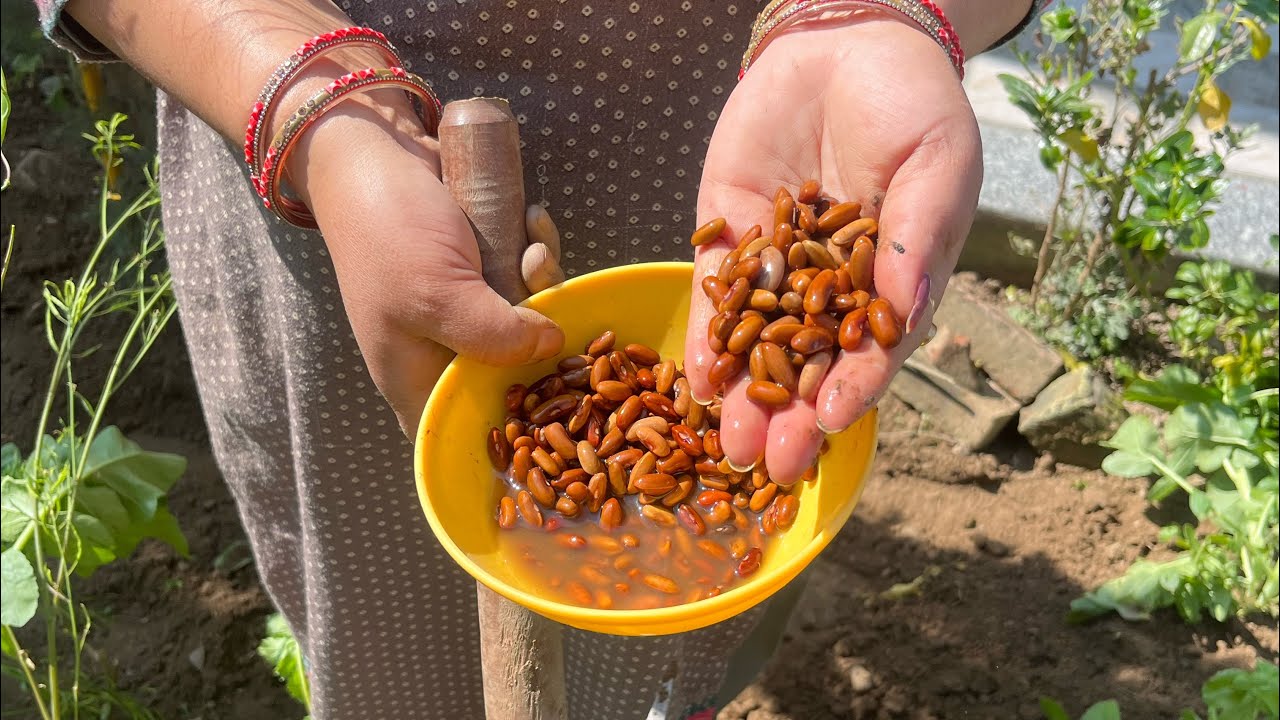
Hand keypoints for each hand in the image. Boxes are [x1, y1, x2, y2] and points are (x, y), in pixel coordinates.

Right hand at [291, 95, 564, 436]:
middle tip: (538, 290)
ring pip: (530, 321)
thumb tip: (552, 347)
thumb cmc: (390, 230)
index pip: (468, 428)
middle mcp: (443, 352)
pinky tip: (533, 222)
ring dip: (543, 280)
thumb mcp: (440, 294)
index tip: (559, 397)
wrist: (373, 150)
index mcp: (417, 379)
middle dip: (541, 333)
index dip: (514, 425)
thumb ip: (497, 337)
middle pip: (514, 372)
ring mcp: (465, 311)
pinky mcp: (483, 272)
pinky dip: (536, 249)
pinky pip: (527, 277)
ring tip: (531, 246)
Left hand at [685, 16, 982, 482]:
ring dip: (744, 397)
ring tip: (729, 444)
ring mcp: (777, 268)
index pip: (873, 350)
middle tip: (773, 465)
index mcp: (891, 282)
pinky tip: (699, 379)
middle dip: (791, 417)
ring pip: (759, 345)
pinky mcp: (729, 238)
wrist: (846, 42)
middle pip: (811, 366)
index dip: (856, 386)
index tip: (834, 420)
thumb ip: (918, 239)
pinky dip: (708, 338)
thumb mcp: (937, 165)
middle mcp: (831, 289)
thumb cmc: (912, 104)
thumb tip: (906, 310)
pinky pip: (716, 296)